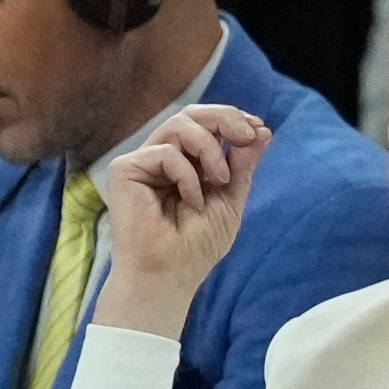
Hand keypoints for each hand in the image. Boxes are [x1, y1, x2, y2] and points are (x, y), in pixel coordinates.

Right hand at [96, 104, 270, 338]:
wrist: (169, 275)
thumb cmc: (196, 246)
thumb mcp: (230, 199)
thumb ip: (242, 165)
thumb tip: (262, 130)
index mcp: (186, 163)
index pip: (206, 125)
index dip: (232, 119)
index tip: (259, 129)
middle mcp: (162, 158)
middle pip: (191, 114)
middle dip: (225, 118)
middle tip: (247, 135)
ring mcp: (143, 162)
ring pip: (179, 125)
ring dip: (210, 149)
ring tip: (219, 181)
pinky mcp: (125, 169)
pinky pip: (165, 152)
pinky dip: (187, 175)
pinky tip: (190, 201)